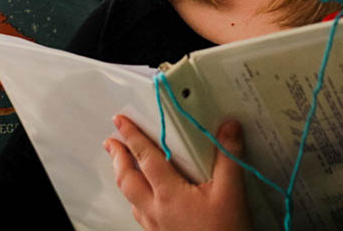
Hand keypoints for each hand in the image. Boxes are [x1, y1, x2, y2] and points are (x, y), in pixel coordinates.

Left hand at [104, 116, 251, 230]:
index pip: (145, 157)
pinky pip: (140, 215)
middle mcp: (156, 210)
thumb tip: (228, 127)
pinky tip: (143, 200)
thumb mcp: (231, 194)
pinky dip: (136, 200)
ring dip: (124, 178)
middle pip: (127, 180)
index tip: (119, 121)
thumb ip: (228, 158)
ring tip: (123, 165)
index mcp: (169, 194)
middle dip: (117, 158)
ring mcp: (156, 227)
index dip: (131, 136)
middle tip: (111, 142)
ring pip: (131, 199)